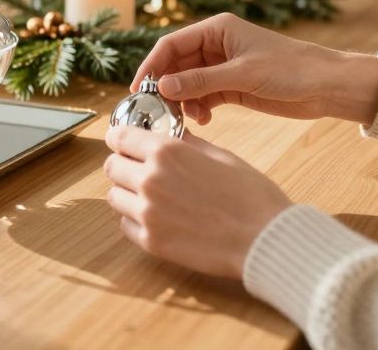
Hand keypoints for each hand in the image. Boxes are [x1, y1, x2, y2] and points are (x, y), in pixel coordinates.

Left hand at [103, 124, 290, 278]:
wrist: (265, 239)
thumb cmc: (251, 196)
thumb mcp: (221, 156)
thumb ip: (187, 144)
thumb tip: (171, 135)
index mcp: (167, 152)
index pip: (120, 137)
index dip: (119, 138)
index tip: (121, 141)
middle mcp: (150, 179)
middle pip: (112, 167)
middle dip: (123, 165)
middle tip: (137, 169)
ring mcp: (147, 212)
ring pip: (114, 196)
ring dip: (127, 193)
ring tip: (150, 196)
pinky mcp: (151, 241)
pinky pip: (125, 224)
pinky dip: (135, 220)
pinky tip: (157, 218)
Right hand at [131, 12, 377, 126]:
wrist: (328, 86)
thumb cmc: (292, 69)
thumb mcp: (243, 74)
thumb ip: (202, 81)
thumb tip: (164, 86)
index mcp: (217, 29)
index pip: (171, 44)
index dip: (152, 65)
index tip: (139, 89)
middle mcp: (216, 45)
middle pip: (176, 65)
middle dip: (167, 87)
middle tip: (159, 110)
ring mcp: (223, 67)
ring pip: (188, 83)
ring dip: (183, 100)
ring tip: (188, 118)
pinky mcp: (232, 87)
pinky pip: (203, 96)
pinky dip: (198, 107)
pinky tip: (203, 119)